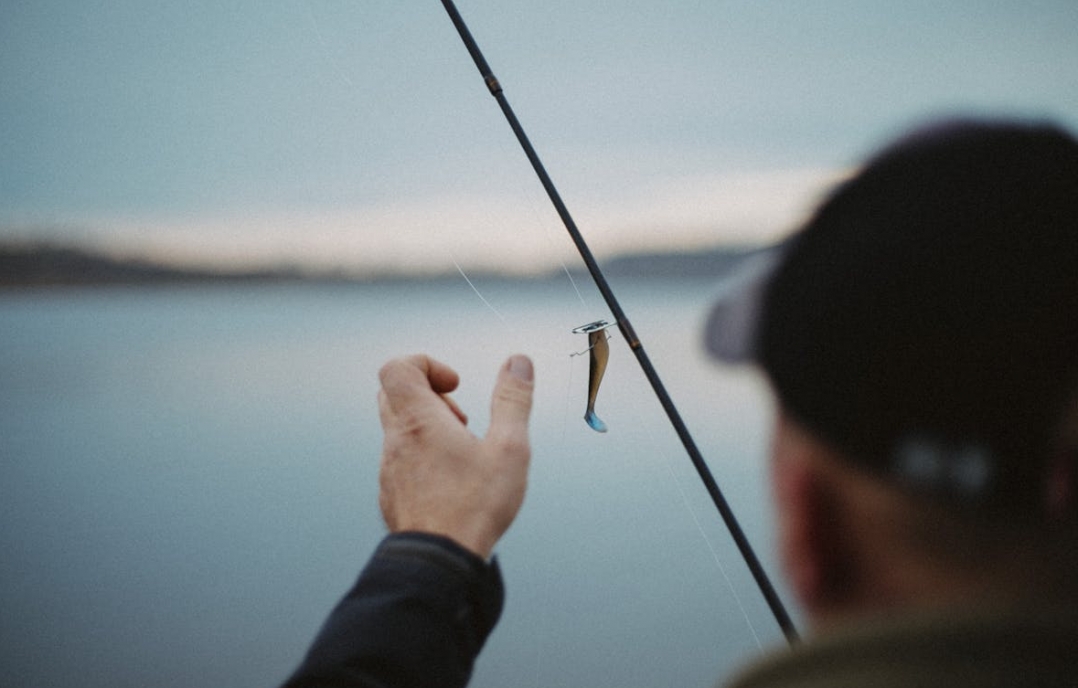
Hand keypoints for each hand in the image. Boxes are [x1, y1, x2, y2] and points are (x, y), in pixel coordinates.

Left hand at [377, 354, 534, 558]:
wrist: (438, 562)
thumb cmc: (473, 508)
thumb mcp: (509, 448)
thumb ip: (513, 400)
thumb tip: (518, 363)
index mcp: (418, 421)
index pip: (398, 368)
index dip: (427, 364)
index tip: (455, 384)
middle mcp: (396, 441)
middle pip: (395, 394)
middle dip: (430, 395)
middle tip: (460, 418)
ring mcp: (389, 469)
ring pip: (398, 429)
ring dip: (428, 428)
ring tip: (462, 451)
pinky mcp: (391, 493)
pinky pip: (400, 460)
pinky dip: (423, 456)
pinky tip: (452, 480)